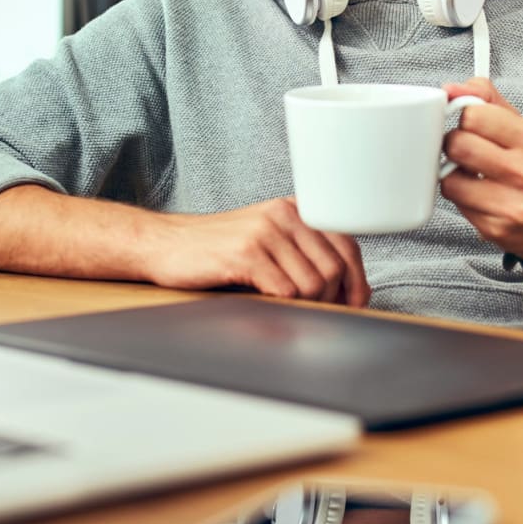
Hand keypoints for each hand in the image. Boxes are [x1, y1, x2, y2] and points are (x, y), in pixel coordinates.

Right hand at [148, 198, 369, 305]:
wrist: (165, 244)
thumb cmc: (217, 250)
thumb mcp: (267, 241)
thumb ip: (304, 255)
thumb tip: (350, 291)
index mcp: (295, 209)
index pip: (347, 243)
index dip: (356, 280)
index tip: (353, 304)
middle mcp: (284, 214)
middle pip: (334, 267)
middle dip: (331, 299)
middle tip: (317, 314)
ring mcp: (265, 232)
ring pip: (312, 282)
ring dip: (307, 306)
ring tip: (290, 310)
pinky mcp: (246, 253)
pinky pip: (285, 291)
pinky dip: (284, 307)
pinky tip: (268, 304)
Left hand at [440, 78, 522, 260]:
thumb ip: (488, 100)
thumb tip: (450, 89)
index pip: (473, 114)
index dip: (464, 118)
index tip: (469, 125)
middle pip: (458, 144)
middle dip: (454, 145)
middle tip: (466, 150)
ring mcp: (512, 204)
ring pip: (449, 178)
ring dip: (453, 174)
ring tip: (472, 175)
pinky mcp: (495, 228)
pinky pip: (455, 203)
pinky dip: (461, 197)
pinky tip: (479, 195)